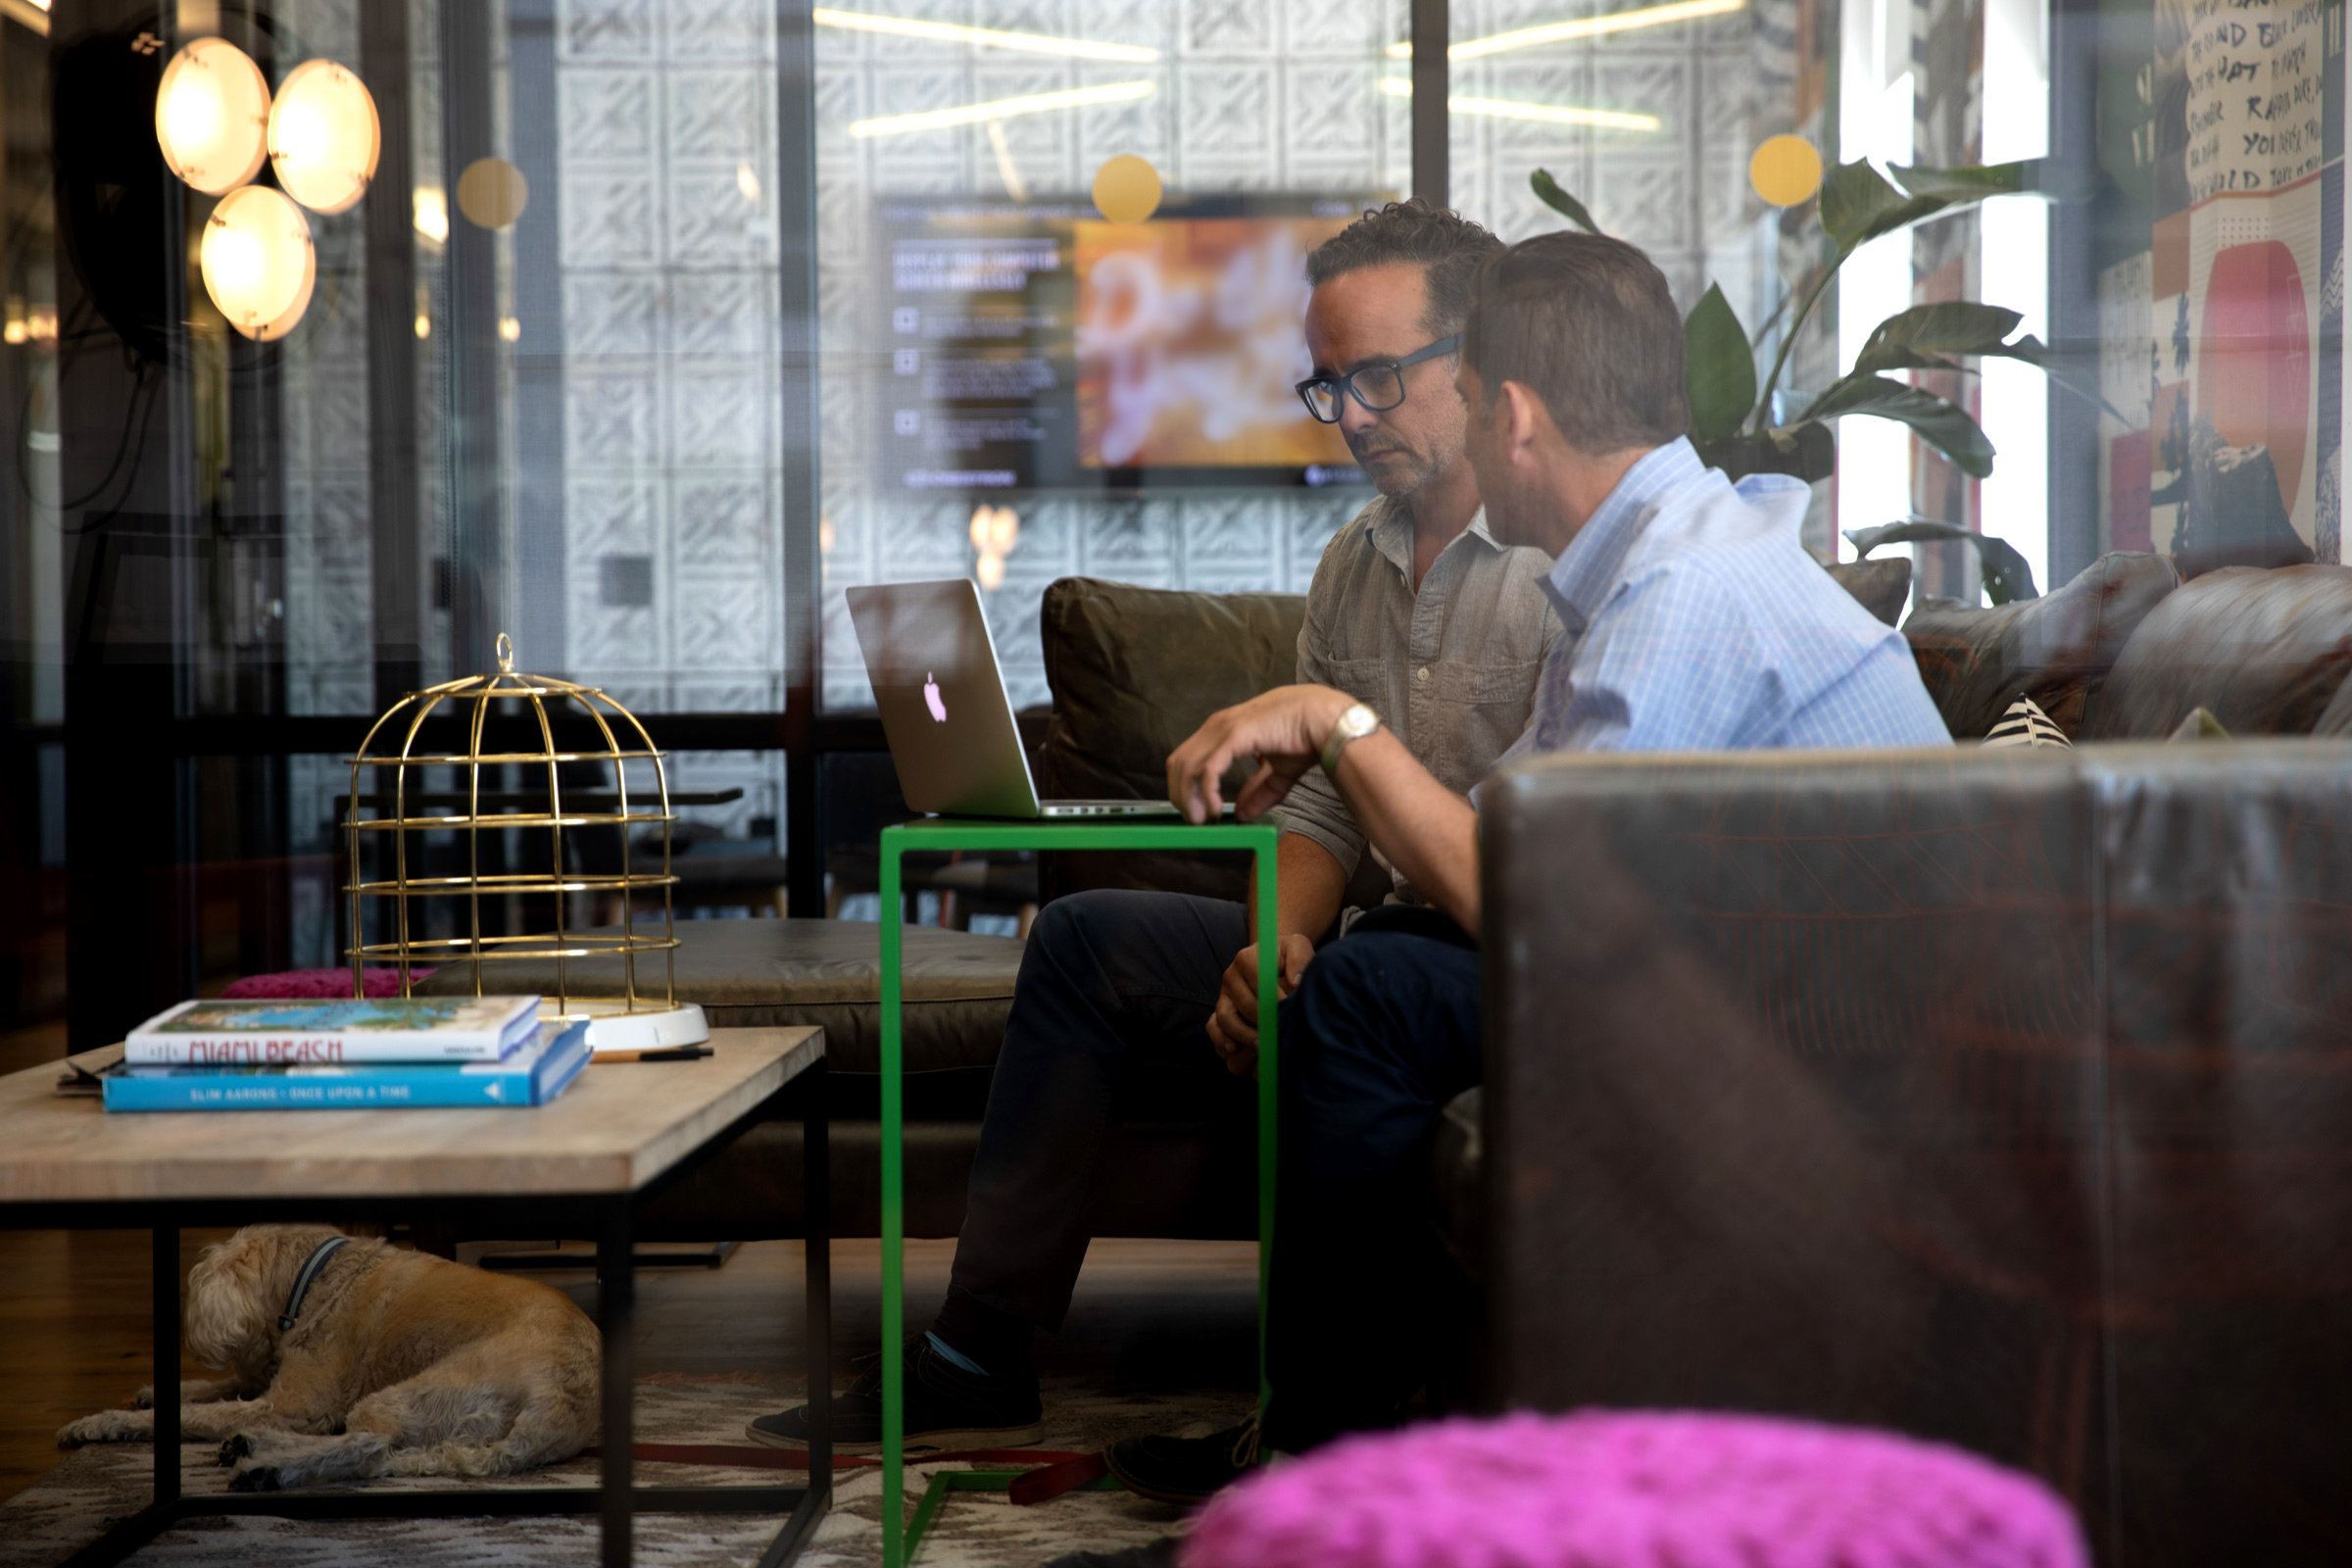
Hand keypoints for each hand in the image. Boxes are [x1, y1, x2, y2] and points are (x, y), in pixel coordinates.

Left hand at [1166, 686, 1353, 823]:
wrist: (1326, 718)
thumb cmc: (1305, 737)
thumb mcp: (1277, 772)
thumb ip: (1258, 792)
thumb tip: (1243, 815)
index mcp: (1224, 729)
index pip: (1187, 757)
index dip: (1184, 787)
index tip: (1195, 811)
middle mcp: (1218, 725)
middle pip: (1178, 763)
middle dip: (1180, 795)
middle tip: (1195, 821)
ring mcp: (1224, 728)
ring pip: (1186, 767)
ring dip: (1189, 798)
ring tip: (1202, 821)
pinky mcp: (1235, 736)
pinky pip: (1208, 769)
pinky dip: (1206, 793)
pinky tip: (1216, 810)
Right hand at [1206, 932, 1315, 1075]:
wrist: (1272, 958)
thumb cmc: (1286, 955)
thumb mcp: (1297, 947)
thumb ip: (1299, 959)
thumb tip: (1295, 983)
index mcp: (1246, 959)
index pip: (1258, 982)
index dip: (1275, 999)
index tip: (1290, 1010)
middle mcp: (1230, 977)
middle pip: (1243, 1004)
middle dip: (1262, 1022)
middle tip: (1279, 1034)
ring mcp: (1224, 996)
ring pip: (1225, 1019)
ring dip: (1242, 1035)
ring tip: (1261, 1046)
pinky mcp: (1220, 1011)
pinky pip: (1213, 1028)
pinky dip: (1221, 1040)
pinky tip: (1234, 1050)